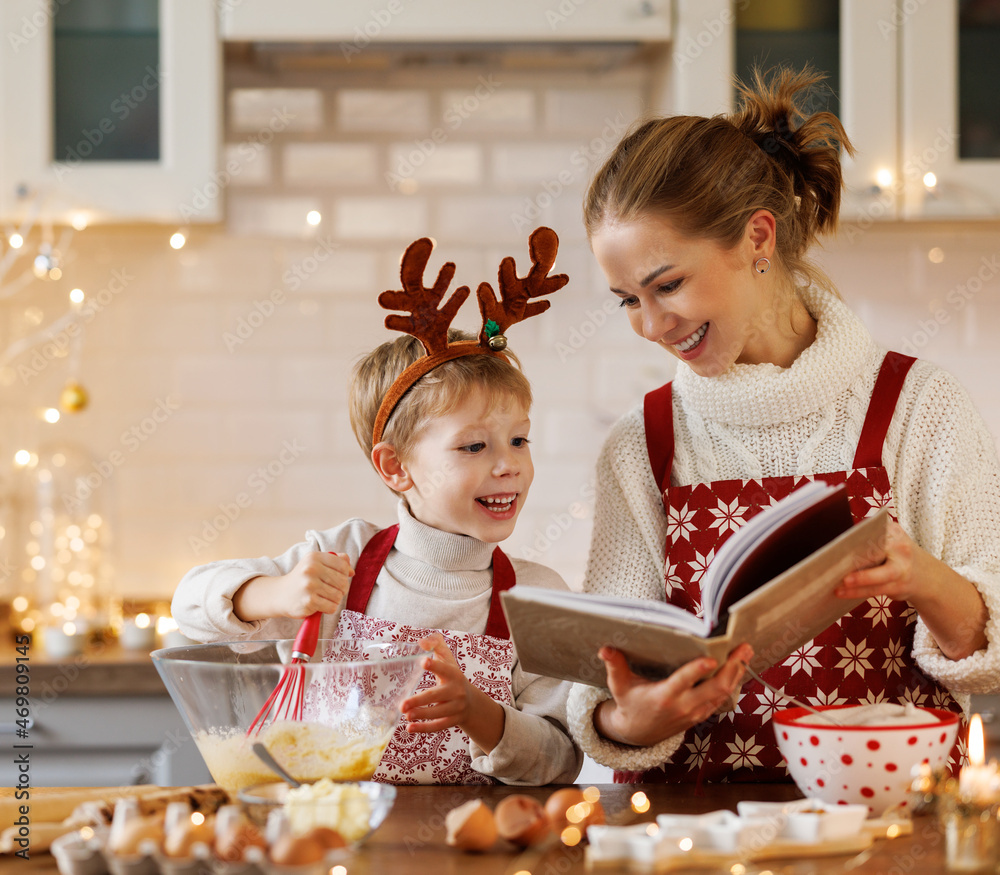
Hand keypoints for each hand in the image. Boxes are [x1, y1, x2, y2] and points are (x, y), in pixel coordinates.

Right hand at [277, 551, 353, 617]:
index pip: (343, 565)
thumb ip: (335, 562)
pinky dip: (329, 608)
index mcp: (315, 557)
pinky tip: (319, 605)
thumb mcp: (315, 564)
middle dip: (341, 589)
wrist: (280, 595)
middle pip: (342, 582)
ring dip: (334, 600)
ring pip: (338, 595)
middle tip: (331, 591)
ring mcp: (309, 585)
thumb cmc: (302, 579)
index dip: (345, 574)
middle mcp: (311, 569)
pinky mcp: (309, 601)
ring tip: (324, 597)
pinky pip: (332, 607)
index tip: (338, 579)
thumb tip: (351, 571)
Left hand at [401, 633, 473, 733]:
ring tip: (405, 715)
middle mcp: (457, 691)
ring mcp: (456, 707)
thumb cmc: (452, 677)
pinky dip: (424, 728)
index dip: (435, 666)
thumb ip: (436, 644)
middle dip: (419, 700)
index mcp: (454, 673)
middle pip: (436, 696)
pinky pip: (438, 726)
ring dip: (421, 714)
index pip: (444, 668)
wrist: (472, 702)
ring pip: (437, 713)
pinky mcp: (453, 721)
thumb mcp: (448, 659)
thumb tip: (422, 642)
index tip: (423, 662)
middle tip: (402, 704)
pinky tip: (409, 728)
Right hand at [595, 642, 752, 746]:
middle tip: (743, 648)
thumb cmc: (630, 704)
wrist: (639, 734)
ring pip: (723, 694)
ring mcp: (695, 712)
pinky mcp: (701, 714)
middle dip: (732, 668)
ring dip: (737, 673)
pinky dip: (733, 683)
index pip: (684, 682)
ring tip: (746, 652)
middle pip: (715, 688)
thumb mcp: (619, 685)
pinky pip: (722, 699)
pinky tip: (739, 667)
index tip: (711, 658)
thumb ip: (614, 665)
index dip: (698, 671)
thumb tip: (604, 648)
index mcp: (664, 696)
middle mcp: (683, 706)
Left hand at [835, 520, 987, 659]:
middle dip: (855, 558)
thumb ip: (870, 542)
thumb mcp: (889, 542)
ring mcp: (902, 568)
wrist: (928, 577)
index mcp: (893, 531)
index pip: (872, 531)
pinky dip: (857, 592)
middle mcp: (900, 547)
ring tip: (838, 585)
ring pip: (878, 575)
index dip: (856, 537)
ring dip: (857, 581)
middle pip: (876, 552)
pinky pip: (875, 590)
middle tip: (833, 563)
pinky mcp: (899, 586)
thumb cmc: (896, 556)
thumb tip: (834, 547)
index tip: (837, 542)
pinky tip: (842, 592)